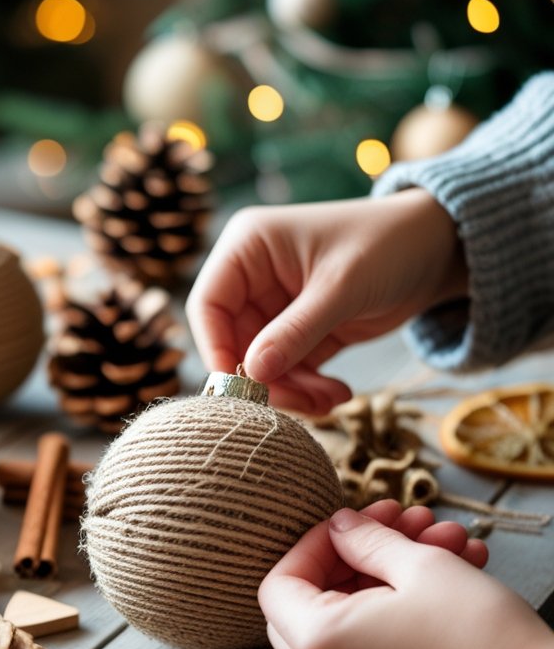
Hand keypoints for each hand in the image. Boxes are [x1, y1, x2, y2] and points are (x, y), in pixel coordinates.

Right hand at [186, 189, 466, 412]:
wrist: (440, 248)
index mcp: (249, 247)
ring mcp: (278, 306)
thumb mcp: (341, 288)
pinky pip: (290, 369)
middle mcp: (255, 276)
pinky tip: (337, 393)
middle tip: (303, 403)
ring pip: (262, 363)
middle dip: (266, 379)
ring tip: (331, 400)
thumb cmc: (388, 245)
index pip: (209, 304)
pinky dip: (308, 388)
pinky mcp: (303, 330)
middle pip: (234, 342)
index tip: (241, 388)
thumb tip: (251, 374)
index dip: (217, 348)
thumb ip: (295, 332)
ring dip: (292, 389)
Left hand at [259, 501, 553, 648]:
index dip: (313, 542)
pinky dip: (399, 610)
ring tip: (447, 539)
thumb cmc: (477, 633)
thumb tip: (340, 528)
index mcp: (318, 645)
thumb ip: (365, 540)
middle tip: (397, 524)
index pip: (279, 583)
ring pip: (348, 623)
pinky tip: (454, 571)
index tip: (356, 521)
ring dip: (390, 574)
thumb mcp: (418, 565)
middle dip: (354, 556)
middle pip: (307, 605)